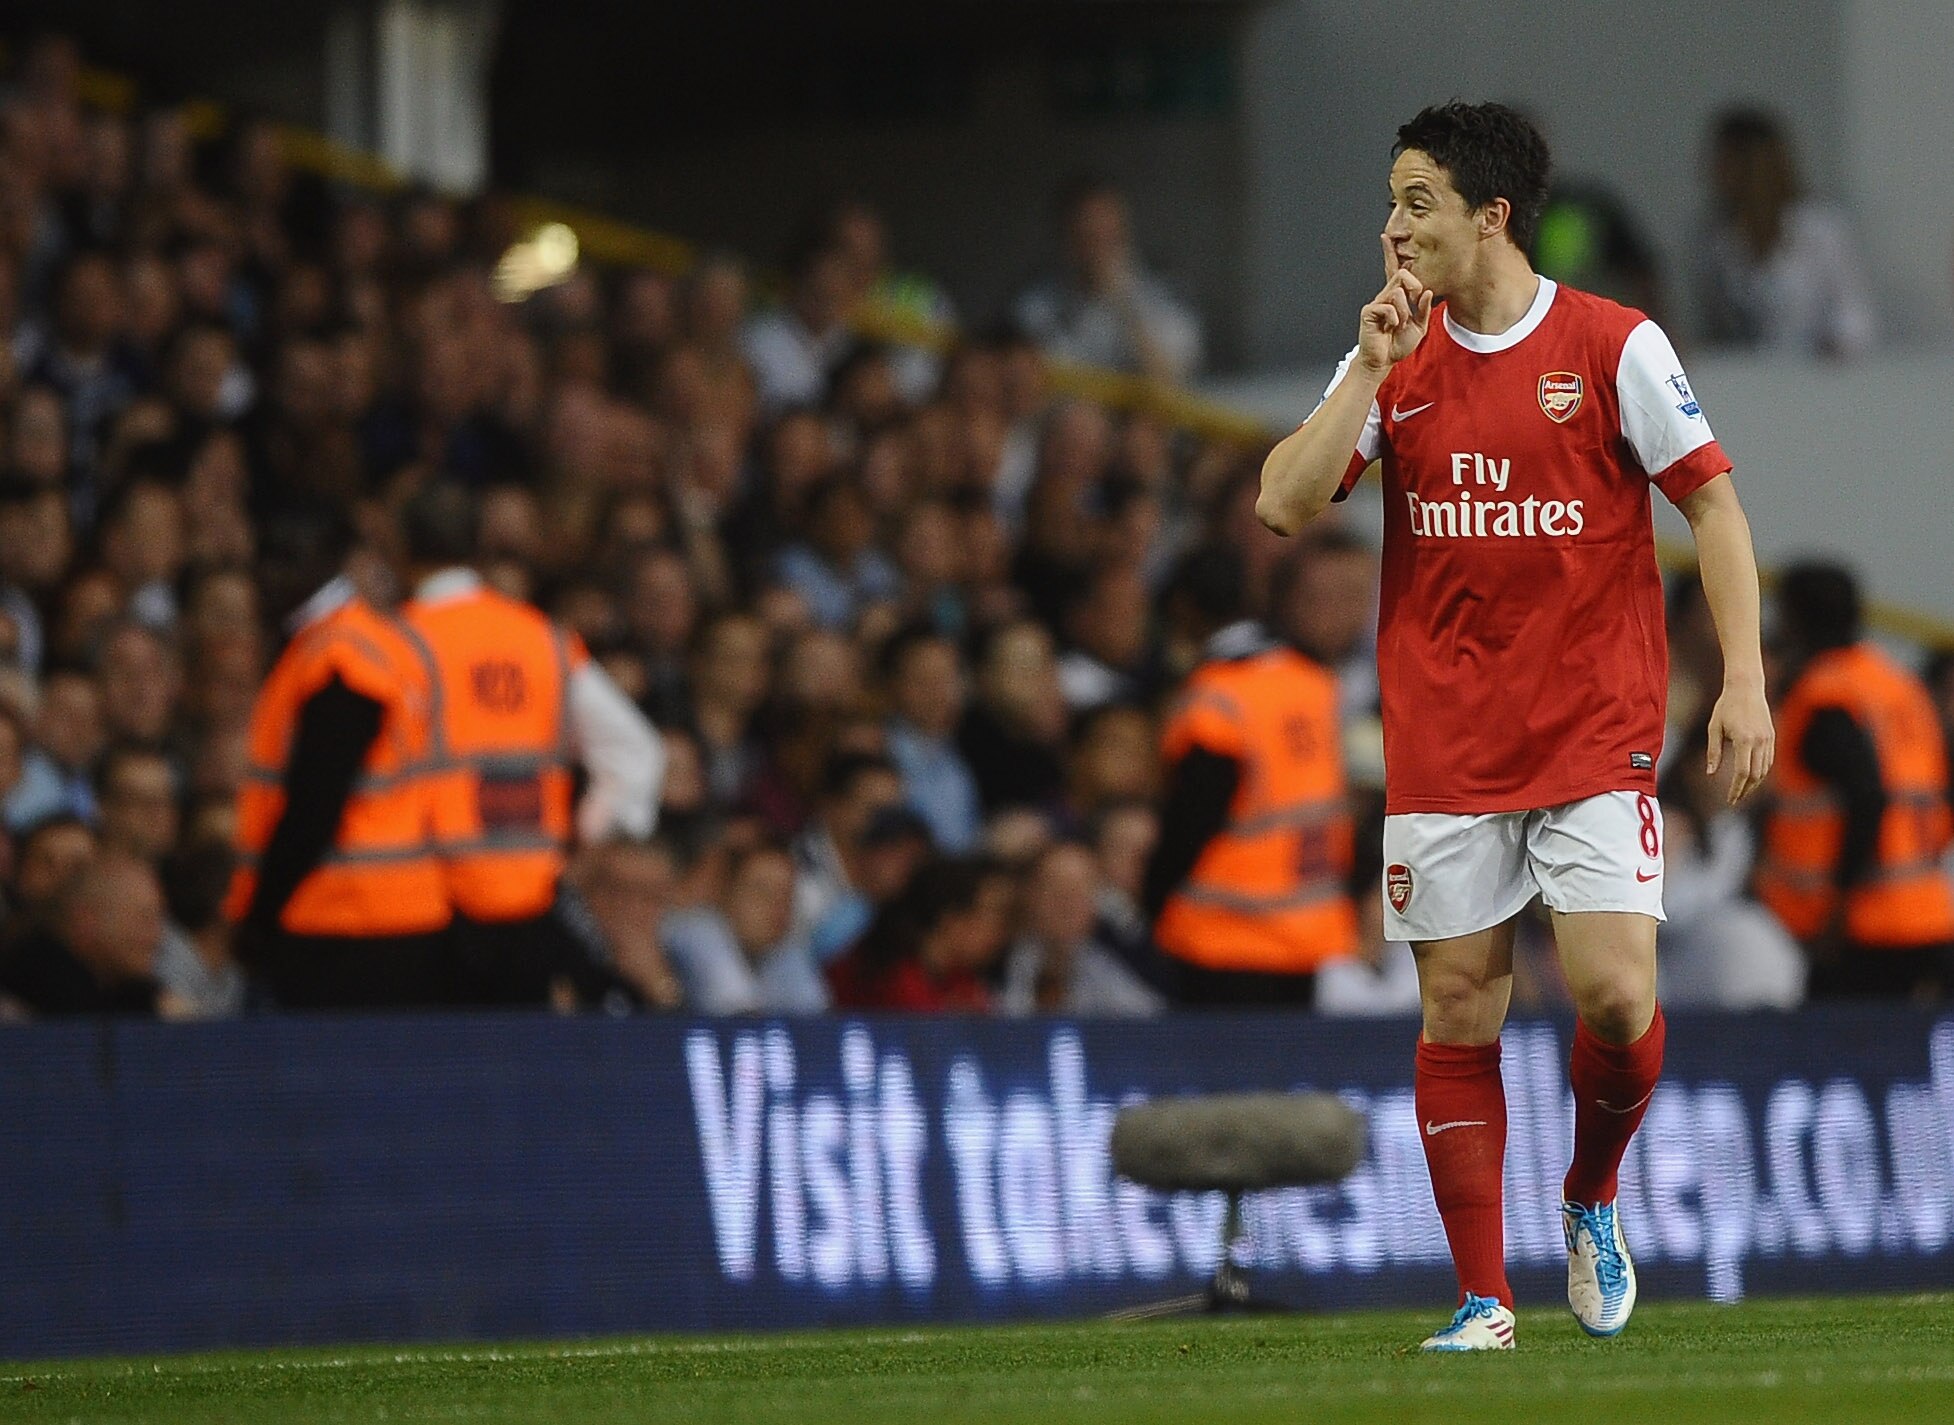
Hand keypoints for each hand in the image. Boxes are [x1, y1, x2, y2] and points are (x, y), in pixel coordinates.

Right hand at [1357, 234, 1433, 373]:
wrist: (1382, 361)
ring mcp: (1377, 302)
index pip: (1394, 271)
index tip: (1385, 237)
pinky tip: (1390, 327)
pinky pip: (1388, 307)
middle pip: (1403, 274)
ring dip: (1404, 312)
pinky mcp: (1369, 311)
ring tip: (1399, 325)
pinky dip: (1394, 319)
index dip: (1389, 253)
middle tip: (1414, 304)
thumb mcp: (1419, 327)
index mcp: (1397, 297)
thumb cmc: (1397, 344)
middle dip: (1414, 288)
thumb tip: (1425, 292)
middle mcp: (1386, 296)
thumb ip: (1423, 309)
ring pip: (1398, 292)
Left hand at [1705, 679, 1774, 804]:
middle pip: (1756, 775)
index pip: (1742, 773)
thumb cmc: (1726, 707)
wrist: (1746, 687)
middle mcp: (1760, 741)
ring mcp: (1768, 739)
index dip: (1736, 788)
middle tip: (1735, 799)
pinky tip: (1752, 777)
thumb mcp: (1714, 728)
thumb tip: (1711, 773)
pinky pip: (1769, 760)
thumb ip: (1713, 752)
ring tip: (1742, 791)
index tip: (1730, 799)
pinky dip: (1761, 772)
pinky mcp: (1772, 737)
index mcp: (1744, 740)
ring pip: (1765, 770)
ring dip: (1754, 783)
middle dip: (1745, 790)